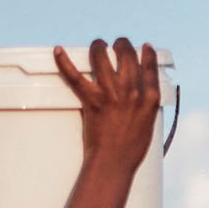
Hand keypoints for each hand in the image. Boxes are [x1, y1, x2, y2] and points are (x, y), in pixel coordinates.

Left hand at [54, 38, 164, 172]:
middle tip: (116, 45)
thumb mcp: (149, 124)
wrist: (115, 162)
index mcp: (149, 99)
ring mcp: (111, 94)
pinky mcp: (92, 100)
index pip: (150, 67)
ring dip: (98, 46)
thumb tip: (141, 96)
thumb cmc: (132, 149)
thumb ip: (146, 106)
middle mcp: (132, 92)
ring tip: (98, 46)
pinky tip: (58, 51)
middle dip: (122, 44)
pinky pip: (75, 76)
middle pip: (127, 55)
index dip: (147, 53)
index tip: (144, 47)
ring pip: (102, 57)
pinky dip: (64, 62)